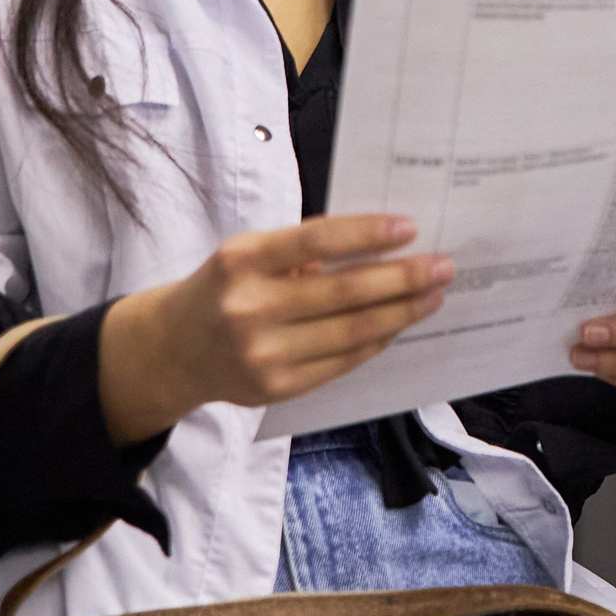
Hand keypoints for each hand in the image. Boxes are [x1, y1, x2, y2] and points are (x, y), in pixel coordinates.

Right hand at [101, 214, 450, 444]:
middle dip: (402, 278)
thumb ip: (304, 249)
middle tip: (442, 266)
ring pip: (351, 332)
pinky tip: (400, 324)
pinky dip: (377, 340)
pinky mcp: (276, 387)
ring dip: (401, 312)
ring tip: (433, 295)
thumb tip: (385, 243)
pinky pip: (342, 362)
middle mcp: (249, 308)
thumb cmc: (225, 288)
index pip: (316, 241)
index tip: (411, 227)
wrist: (173, 350)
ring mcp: (262, 354)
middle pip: (344, 293)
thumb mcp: (249, 254)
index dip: (367, 234)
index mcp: (243, 261)